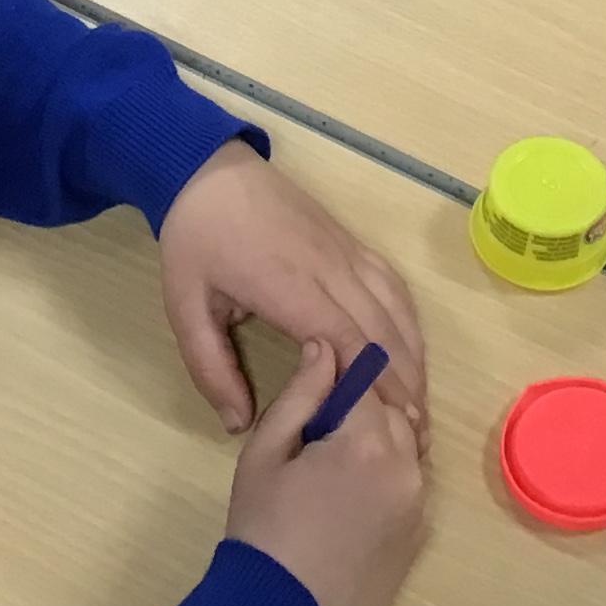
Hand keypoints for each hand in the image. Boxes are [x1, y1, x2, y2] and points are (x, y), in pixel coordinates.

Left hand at [159, 141, 428, 440]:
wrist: (209, 171)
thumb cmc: (196, 241)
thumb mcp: (186, 308)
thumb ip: (211, 368)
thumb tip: (239, 426)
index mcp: (289, 287)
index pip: (347, 341)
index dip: (373, 385)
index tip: (386, 428)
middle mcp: (330, 269)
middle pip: (382, 331)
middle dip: (402, 384)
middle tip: (414, 435)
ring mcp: (347, 252)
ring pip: (396, 307)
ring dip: (413, 355)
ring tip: (419, 403)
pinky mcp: (352, 243)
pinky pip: (392, 284)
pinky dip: (409, 321)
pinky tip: (412, 349)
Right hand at [225, 338, 428, 605]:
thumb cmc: (263, 530)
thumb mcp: (264, 454)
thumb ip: (301, 395)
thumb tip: (326, 348)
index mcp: (368, 440)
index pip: (366, 377)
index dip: (341, 374)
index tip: (318, 380)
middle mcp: (407, 466)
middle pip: (394, 409)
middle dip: (363, 408)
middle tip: (318, 430)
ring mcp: (419, 504)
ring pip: (407, 446)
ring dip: (379, 442)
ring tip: (334, 466)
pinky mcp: (419, 535)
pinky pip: (410, 484)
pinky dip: (388, 477)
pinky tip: (350, 499)